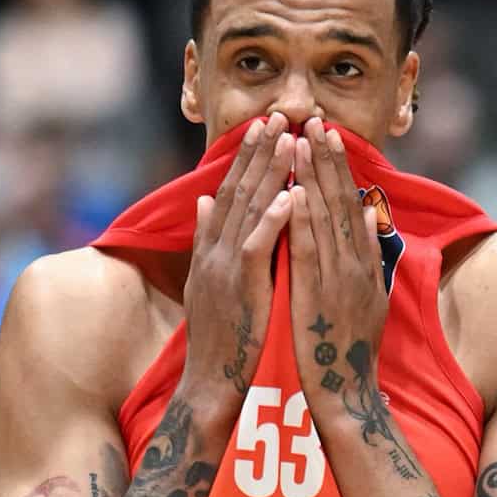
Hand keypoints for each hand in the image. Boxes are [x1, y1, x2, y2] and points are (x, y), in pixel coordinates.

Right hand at [179, 113, 294, 424]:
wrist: (212, 381)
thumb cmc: (222, 336)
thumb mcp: (209, 281)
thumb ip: (208, 239)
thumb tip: (204, 201)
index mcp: (212, 248)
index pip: (230, 191)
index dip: (246, 157)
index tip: (264, 126)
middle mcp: (215, 251)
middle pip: (238, 190)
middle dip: (258, 151)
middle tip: (278, 115)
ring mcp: (225, 267)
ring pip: (249, 210)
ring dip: (269, 172)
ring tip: (288, 139)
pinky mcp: (241, 287)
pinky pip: (259, 246)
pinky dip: (274, 219)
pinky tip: (292, 195)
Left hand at [287, 119, 386, 419]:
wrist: (344, 392)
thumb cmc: (349, 348)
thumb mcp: (368, 296)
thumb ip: (369, 255)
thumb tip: (369, 215)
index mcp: (362, 263)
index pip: (348, 203)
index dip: (337, 167)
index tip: (326, 134)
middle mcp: (354, 264)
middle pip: (340, 201)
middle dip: (327, 159)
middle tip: (317, 120)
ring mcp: (338, 279)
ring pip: (324, 217)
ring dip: (314, 177)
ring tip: (303, 140)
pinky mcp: (317, 295)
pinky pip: (308, 250)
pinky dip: (302, 220)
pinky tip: (295, 192)